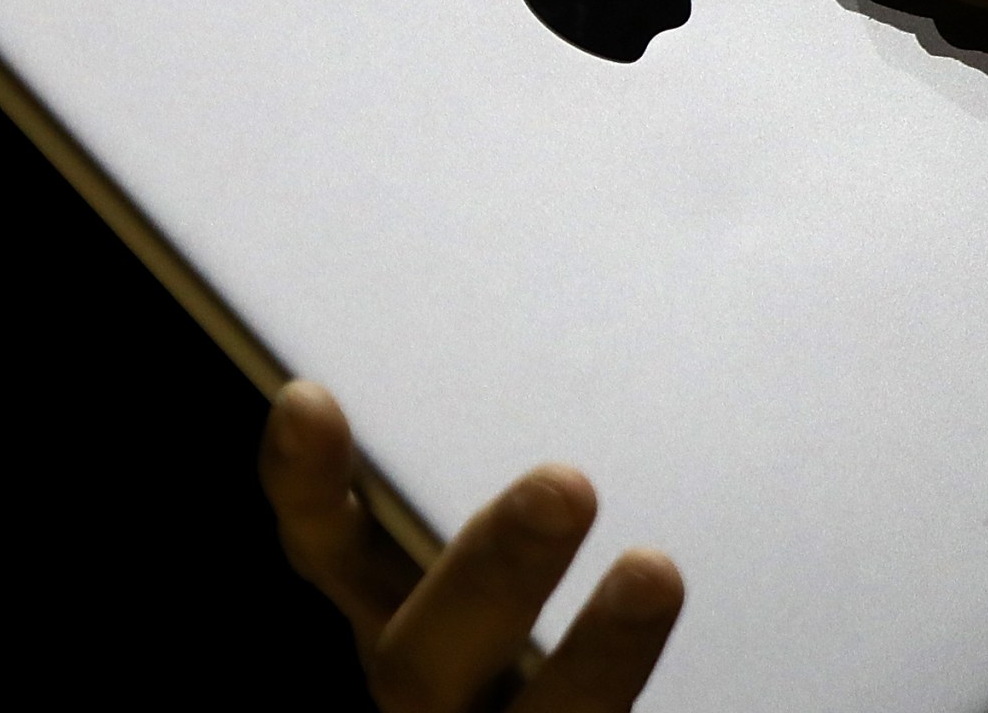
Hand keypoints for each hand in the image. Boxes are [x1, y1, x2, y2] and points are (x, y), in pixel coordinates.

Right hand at [260, 381, 684, 712]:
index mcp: (395, 609)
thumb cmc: (542, 594)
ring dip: (599, 657)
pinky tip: (677, 598)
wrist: (569, 699)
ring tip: (654, 572)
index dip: (311, 488)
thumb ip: (518, 468)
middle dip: (491, 571)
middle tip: (564, 484)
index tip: (310, 400)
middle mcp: (430, 686)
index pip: (329, 548)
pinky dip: (628, 677)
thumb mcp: (520, 526)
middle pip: (422, 652)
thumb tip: (597, 313)